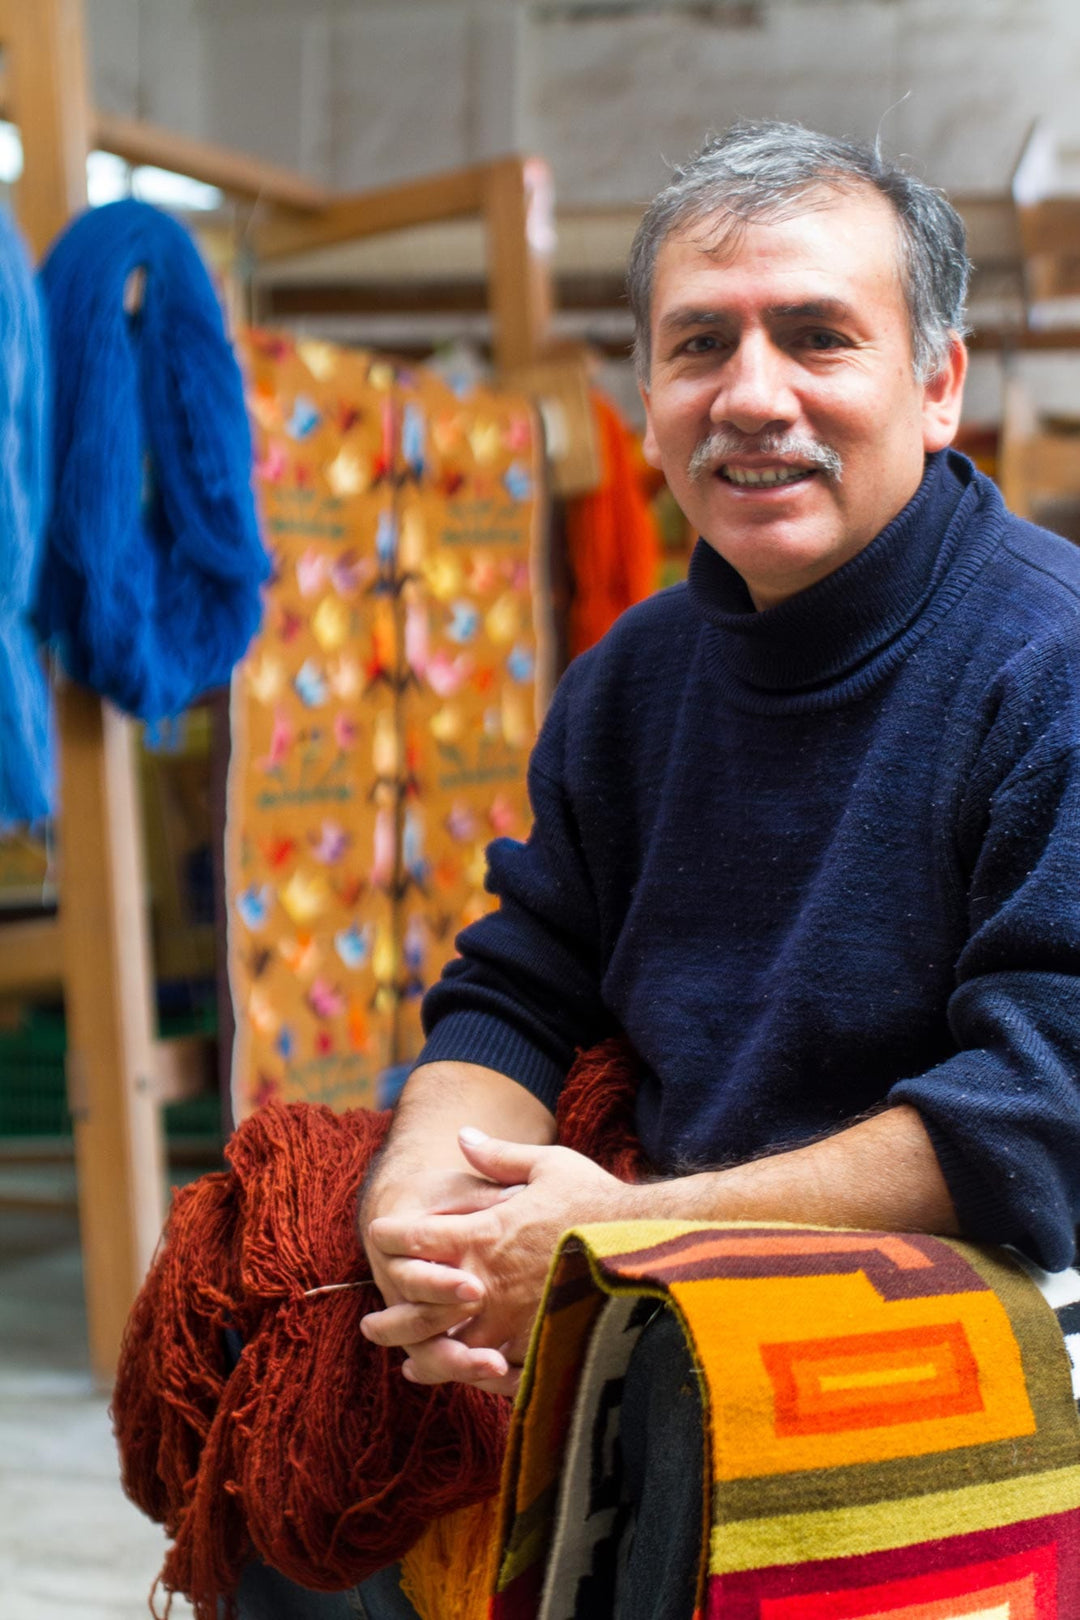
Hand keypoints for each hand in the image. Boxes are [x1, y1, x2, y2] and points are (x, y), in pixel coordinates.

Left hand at [362, 1129, 635, 1393]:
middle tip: (369, 1326)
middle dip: (393, 1315)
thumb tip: (462, 1135)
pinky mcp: (538, 1347)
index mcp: (485, 1232)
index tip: (379, 1236)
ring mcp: (512, 1320)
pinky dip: (476, 1377)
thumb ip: (499, 1156)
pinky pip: (497, 1371)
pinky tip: (467, 1381)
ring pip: (453, 1346)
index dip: (392, 1236)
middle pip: (421, 1305)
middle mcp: (488, 1280)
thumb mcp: (550, 1165)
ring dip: (426, 1355)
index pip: (418, 1237)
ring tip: (409, 1366)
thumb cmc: (599, 1201)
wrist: (651, 1246)